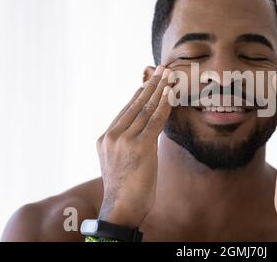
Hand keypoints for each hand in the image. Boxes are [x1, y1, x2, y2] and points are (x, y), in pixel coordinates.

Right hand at [96, 65, 172, 227]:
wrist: (122, 208)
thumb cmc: (126, 188)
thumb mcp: (122, 162)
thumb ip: (129, 144)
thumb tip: (146, 132)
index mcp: (105, 138)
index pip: (126, 110)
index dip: (140, 93)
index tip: (149, 81)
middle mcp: (112, 135)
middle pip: (135, 104)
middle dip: (150, 85)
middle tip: (161, 68)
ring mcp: (124, 140)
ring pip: (145, 109)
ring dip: (159, 89)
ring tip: (168, 74)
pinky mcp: (139, 146)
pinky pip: (155, 120)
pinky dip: (164, 105)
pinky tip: (171, 92)